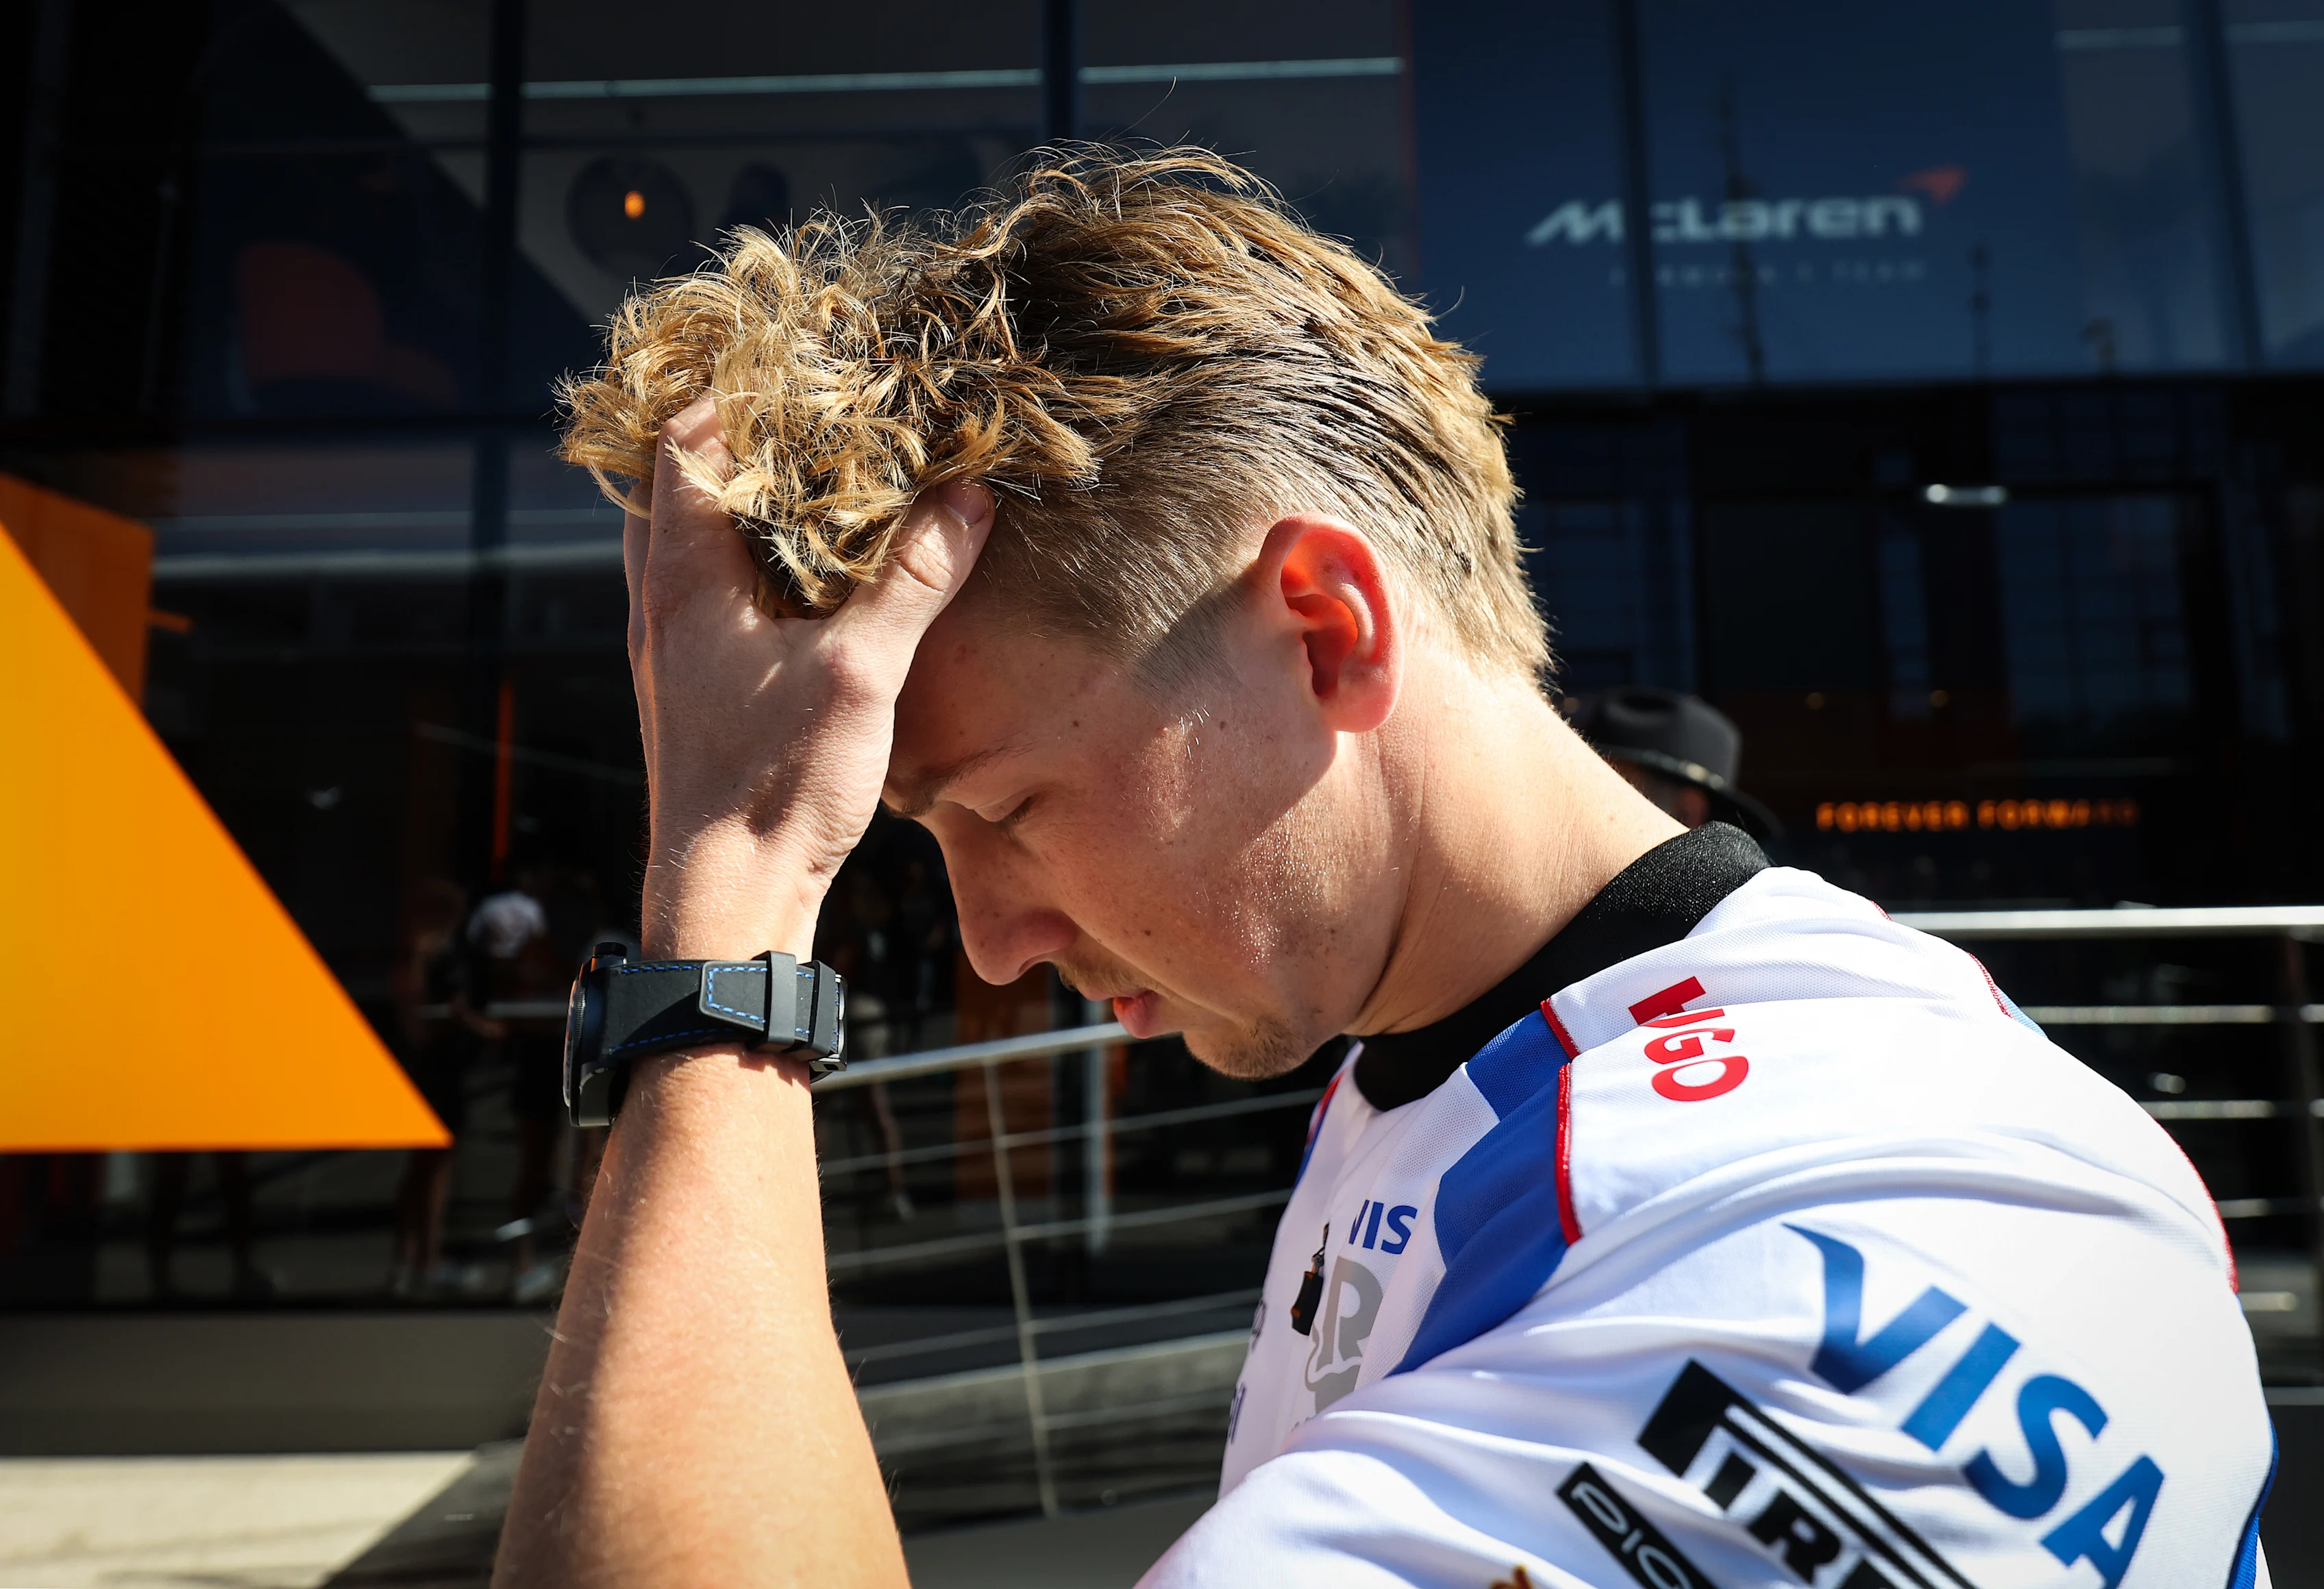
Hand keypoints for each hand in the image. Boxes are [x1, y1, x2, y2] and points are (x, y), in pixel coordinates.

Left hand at [625, 398, 991, 958]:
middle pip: (670, 488)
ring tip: (806, 482)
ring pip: (684, 546)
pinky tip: (802, 581)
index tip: (795, 367)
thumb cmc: (776, 785)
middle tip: (801, 413)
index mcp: (682, 582)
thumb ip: (913, 580)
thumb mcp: (860, 671)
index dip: (732, 394)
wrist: (727, 902)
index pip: (682, 446)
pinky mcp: (689, 693)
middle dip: (729, 441)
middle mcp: (658, 608)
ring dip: (734, 505)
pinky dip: (744, 565)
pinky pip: (704, 598)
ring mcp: (667, 653)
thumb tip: (968, 497)